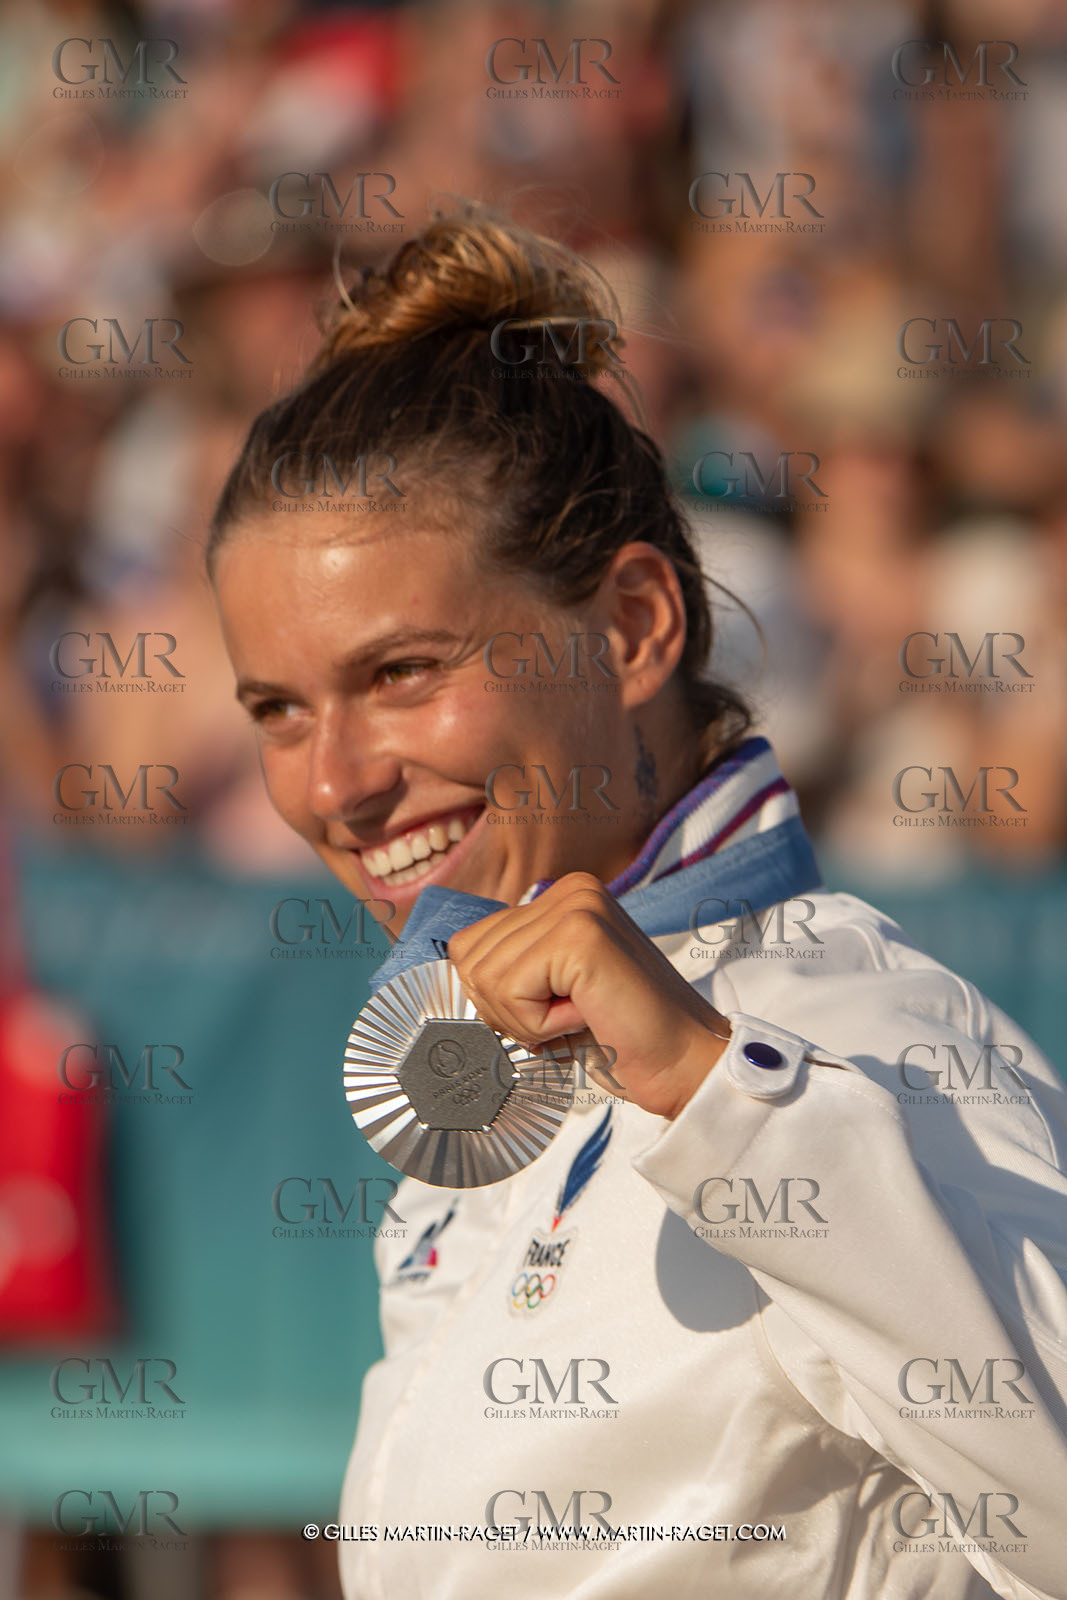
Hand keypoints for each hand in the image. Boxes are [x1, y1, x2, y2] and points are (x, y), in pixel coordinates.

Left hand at [448, 872, 730, 1119]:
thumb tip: (450, 967)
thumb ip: (511, 966)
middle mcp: (569, 889)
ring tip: (580, 1016)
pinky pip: (510, 990)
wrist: (684, 1065)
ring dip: (525, 1020)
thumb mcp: (552, 988)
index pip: (470, 944)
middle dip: (506, 1010)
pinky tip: (586, 1017)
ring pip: (484, 977)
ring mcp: (576, 907)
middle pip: (468, 958)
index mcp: (562, 896)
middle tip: (566, 1019)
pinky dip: (540, 1024)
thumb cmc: (619, 1037)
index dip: (497, 998)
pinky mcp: (579, 936)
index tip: (552, 1012)